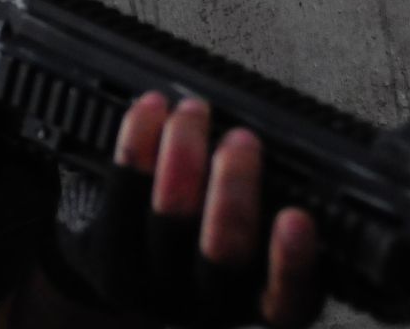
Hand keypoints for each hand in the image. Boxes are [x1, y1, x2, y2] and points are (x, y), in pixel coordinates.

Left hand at [45, 94, 324, 327]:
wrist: (131, 266)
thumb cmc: (208, 237)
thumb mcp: (254, 236)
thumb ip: (272, 209)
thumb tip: (287, 153)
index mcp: (260, 299)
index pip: (289, 297)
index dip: (293, 260)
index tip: (297, 217)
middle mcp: (209, 303)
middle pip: (223, 255)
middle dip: (233, 192)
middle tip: (242, 141)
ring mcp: (156, 288)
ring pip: (169, 223)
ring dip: (184, 157)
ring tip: (193, 112)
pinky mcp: (112, 263)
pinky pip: (122, 199)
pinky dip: (138, 145)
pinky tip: (151, 108)